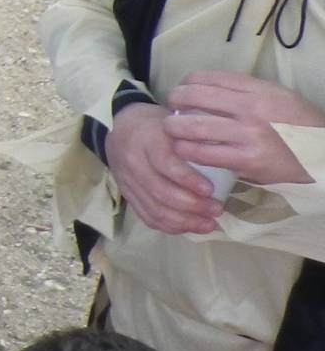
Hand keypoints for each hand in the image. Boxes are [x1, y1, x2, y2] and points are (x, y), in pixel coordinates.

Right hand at [105, 102, 226, 234]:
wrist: (121, 128)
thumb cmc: (158, 126)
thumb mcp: (176, 122)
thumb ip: (196, 139)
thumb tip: (229, 160)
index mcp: (148, 141)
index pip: (166, 163)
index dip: (188, 179)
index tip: (211, 190)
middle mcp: (134, 162)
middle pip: (160, 191)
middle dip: (192, 205)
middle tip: (217, 209)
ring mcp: (128, 181)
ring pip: (154, 209)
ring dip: (184, 221)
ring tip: (209, 224)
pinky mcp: (127, 195)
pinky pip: (147, 216)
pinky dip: (170, 226)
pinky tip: (189, 227)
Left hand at [167, 71, 322, 187]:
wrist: (322, 153)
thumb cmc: (296, 124)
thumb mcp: (277, 96)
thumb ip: (245, 90)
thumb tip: (206, 88)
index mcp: (258, 89)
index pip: (208, 78)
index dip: (186, 84)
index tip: (182, 91)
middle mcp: (252, 108)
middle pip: (194, 97)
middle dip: (174, 102)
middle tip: (170, 110)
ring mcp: (248, 135)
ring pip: (193, 127)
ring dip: (174, 128)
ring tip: (171, 130)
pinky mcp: (246, 160)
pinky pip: (204, 154)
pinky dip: (187, 151)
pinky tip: (183, 150)